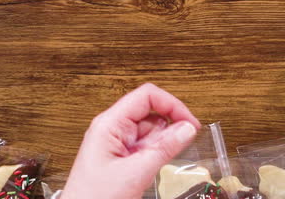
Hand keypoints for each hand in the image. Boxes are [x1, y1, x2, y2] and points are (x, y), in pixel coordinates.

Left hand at [61, 83, 200, 198]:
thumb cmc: (93, 198)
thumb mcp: (135, 173)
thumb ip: (164, 148)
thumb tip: (187, 128)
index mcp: (109, 124)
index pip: (146, 96)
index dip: (171, 105)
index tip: (190, 122)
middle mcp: (111, 129)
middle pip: (150, 113)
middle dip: (167, 129)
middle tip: (179, 147)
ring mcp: (115, 143)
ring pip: (149, 132)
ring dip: (159, 146)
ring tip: (152, 167)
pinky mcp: (119, 157)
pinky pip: (143, 148)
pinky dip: (153, 156)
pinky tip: (149, 171)